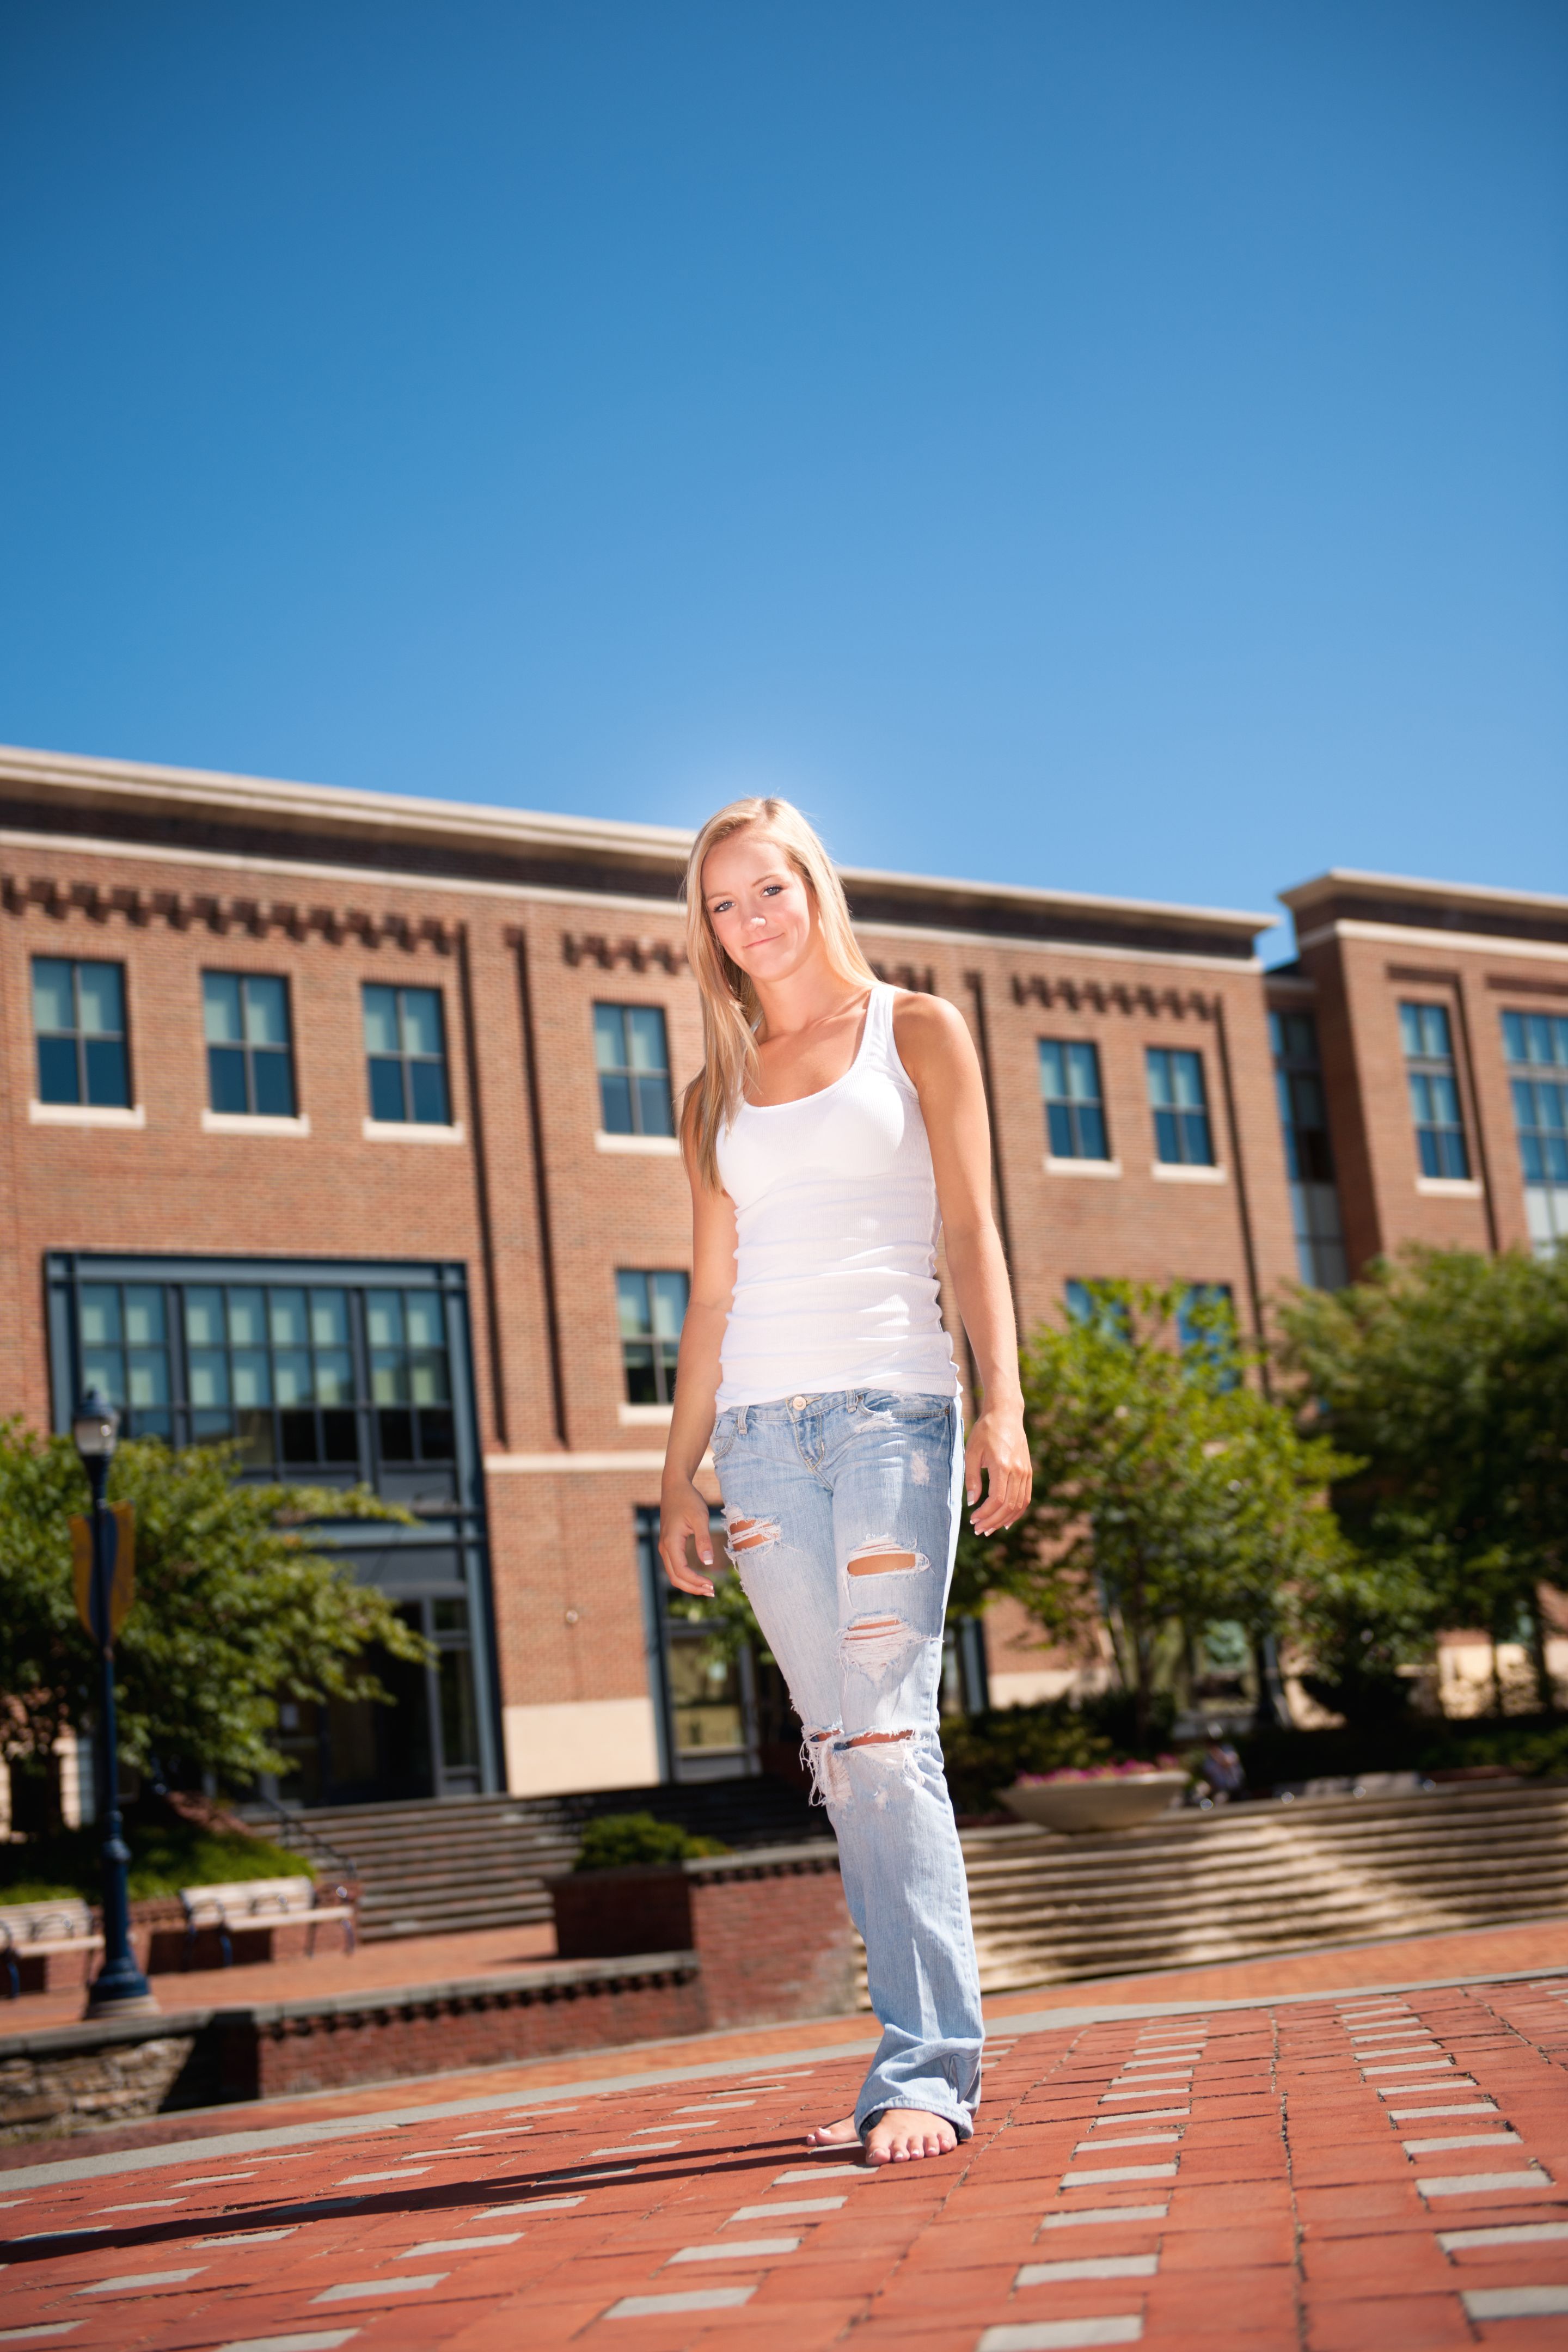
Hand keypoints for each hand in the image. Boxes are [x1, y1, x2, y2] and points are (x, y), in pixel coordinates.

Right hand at [659, 1479, 716, 1596]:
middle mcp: (665, 1547)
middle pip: (675, 1577)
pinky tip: (699, 1577)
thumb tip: (708, 1563)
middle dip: (692, 1587)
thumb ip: (704, 1540)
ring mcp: (665, 1547)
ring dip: (689, 1583)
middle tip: (711, 1592)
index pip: (681, 1571)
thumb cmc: (688, 1500)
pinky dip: (686, 1576)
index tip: (712, 1586)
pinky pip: (675, 1566)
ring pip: (674, 1574)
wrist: (675, 1487)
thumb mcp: (700, 1518)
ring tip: (707, 1588)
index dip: (696, 1582)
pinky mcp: (669, 1545)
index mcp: (671, 1542)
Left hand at [964, 1405, 1031, 1535]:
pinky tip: (1007, 1520)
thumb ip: (971, 1478)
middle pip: (1009, 1506)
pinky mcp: (1028, 1471)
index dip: (985, 1514)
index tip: (972, 1519)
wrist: (1006, 1415)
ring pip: (1019, 1505)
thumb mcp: (971, 1452)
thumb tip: (972, 1502)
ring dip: (1004, 1520)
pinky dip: (1017, 1511)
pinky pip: (1025, 1497)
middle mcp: (1017, 1471)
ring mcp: (1025, 1472)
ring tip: (990, 1528)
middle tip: (979, 1529)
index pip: (997, 1500)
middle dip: (993, 1521)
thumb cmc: (985, 1431)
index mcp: (1002, 1466)